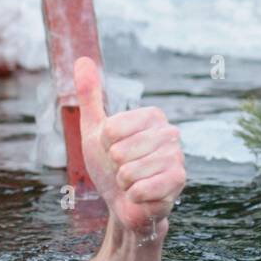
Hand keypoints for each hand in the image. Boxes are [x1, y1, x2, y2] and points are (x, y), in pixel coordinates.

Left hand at [75, 57, 185, 234]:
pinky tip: (141, 194)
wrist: (123, 201)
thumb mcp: (94, 129)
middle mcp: (170, 133)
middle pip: (120, 150)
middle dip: (113, 165)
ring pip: (128, 171)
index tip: (112, 148)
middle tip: (122, 168)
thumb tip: (81, 59)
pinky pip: (140, 189)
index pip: (112, 128)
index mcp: (152, 116)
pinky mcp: (178, 182)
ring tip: (131, 181)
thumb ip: (90, 95)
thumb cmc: (110, 163)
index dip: (104, 143)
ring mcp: (177, 157)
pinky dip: (132, 195)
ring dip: (122, 181)